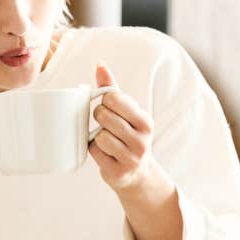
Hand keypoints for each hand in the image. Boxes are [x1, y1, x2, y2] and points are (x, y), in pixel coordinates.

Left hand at [88, 63, 169, 195]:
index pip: (114, 98)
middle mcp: (142, 140)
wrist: (138, 175)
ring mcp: (131, 158)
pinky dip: (94, 151)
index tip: (108, 107)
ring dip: (96, 137)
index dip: (104, 101)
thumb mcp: (127, 113)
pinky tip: (105, 154)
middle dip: (98, 118)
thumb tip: (99, 65)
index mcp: (145, 121)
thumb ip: (112, 89)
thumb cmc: (128, 136)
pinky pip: (94, 152)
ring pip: (99, 136)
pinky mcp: (118, 172)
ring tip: (107, 141)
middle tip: (105, 125)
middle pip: (103, 116)